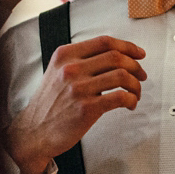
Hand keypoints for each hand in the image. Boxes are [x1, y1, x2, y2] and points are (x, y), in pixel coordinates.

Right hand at [6, 35, 145, 173]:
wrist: (33, 131)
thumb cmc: (50, 102)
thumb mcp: (58, 71)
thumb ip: (81, 59)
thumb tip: (117, 55)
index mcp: (65, 55)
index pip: (104, 42)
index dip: (128, 46)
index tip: (139, 54)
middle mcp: (71, 68)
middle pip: (116, 57)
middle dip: (136, 66)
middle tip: (141, 76)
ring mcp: (78, 88)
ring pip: (122, 76)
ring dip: (136, 85)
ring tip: (136, 93)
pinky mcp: (86, 109)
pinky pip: (120, 97)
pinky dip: (132, 99)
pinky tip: (130, 104)